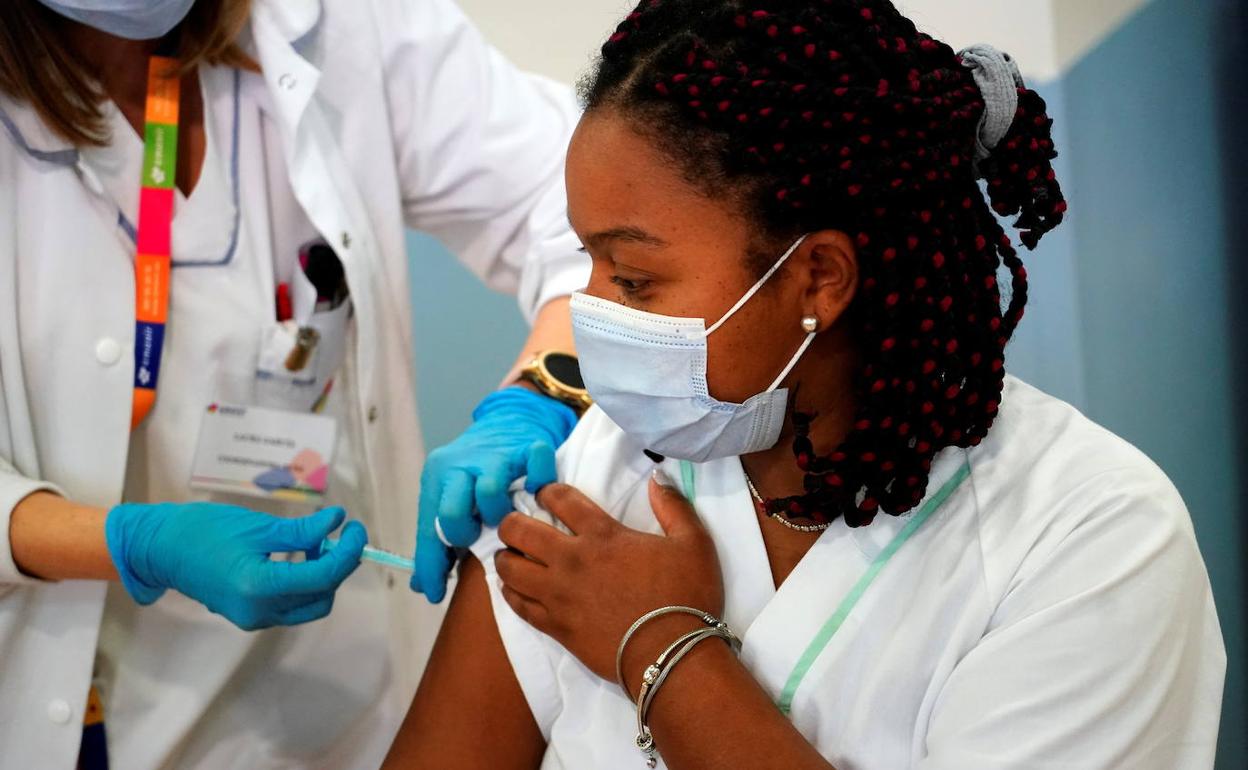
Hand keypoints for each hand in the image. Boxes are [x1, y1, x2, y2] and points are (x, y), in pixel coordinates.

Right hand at [105, 502, 365, 630]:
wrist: (161, 550)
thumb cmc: (203, 530)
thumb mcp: (259, 526)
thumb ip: (302, 530)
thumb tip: (338, 523)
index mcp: (259, 587)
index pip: (323, 576)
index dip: (348, 551)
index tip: (355, 527)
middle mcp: (259, 612)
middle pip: (322, 595)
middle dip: (338, 565)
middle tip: (338, 534)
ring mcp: (254, 619)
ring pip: (310, 604)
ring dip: (322, 575)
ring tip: (314, 542)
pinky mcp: (250, 616)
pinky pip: (291, 605)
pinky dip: (303, 582)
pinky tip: (297, 556)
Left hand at [411, 386, 576, 602]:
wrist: (509, 421)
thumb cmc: (477, 472)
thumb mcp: (449, 497)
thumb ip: (436, 542)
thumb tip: (422, 586)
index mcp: (438, 477)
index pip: (428, 529)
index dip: (431, 566)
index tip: (435, 593)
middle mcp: (462, 465)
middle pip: (452, 511)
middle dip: (465, 533)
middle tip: (478, 536)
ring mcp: (496, 456)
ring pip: (489, 494)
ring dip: (500, 514)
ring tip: (506, 518)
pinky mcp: (528, 448)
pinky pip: (535, 468)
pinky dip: (540, 484)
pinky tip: (537, 494)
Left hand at [493, 473, 723, 693]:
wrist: (673, 655)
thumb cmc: (686, 596)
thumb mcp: (694, 543)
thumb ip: (674, 506)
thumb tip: (658, 477)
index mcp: (602, 535)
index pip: (560, 500)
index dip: (546, 491)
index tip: (542, 492)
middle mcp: (572, 560)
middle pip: (521, 531)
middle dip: (510, 522)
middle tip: (512, 523)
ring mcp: (559, 595)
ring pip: (511, 569)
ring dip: (505, 557)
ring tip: (508, 555)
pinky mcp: (556, 627)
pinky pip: (519, 605)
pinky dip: (509, 593)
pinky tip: (509, 588)